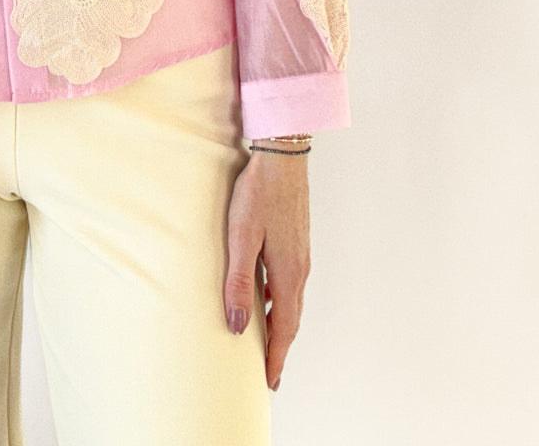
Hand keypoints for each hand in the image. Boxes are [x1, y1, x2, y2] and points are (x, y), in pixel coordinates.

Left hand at [223, 149, 310, 391]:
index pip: (284, 328)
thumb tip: (238, 324)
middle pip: (291, 319)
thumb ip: (238, 280)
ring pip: (292, 300)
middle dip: (280, 347)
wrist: (283, 156)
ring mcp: (300, 254)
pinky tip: (267, 295)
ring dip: (282, 324)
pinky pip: (290, 282)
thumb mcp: (241, 236)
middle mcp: (299, 269)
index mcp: (288, 273)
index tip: (270, 381)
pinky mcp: (296, 240)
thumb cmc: (259, 193)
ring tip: (267, 341)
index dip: (276, 357)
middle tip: (270, 372)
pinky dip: (281, 300)